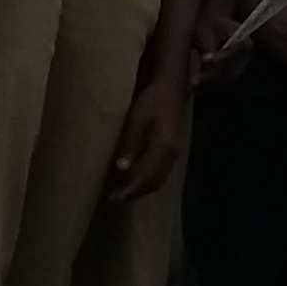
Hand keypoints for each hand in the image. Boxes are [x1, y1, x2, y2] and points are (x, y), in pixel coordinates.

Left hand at [108, 59, 192, 195]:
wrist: (171, 85)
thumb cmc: (152, 99)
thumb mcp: (136, 119)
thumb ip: (130, 144)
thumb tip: (122, 169)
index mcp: (163, 148)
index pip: (146, 177)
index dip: (130, 189)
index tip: (113, 198)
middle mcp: (172, 154)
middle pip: (154, 182)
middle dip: (134, 193)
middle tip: (114, 199)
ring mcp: (174, 152)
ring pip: (158, 179)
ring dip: (141, 188)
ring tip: (122, 192)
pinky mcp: (172, 149)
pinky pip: (160, 172)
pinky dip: (147, 180)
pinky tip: (134, 178)